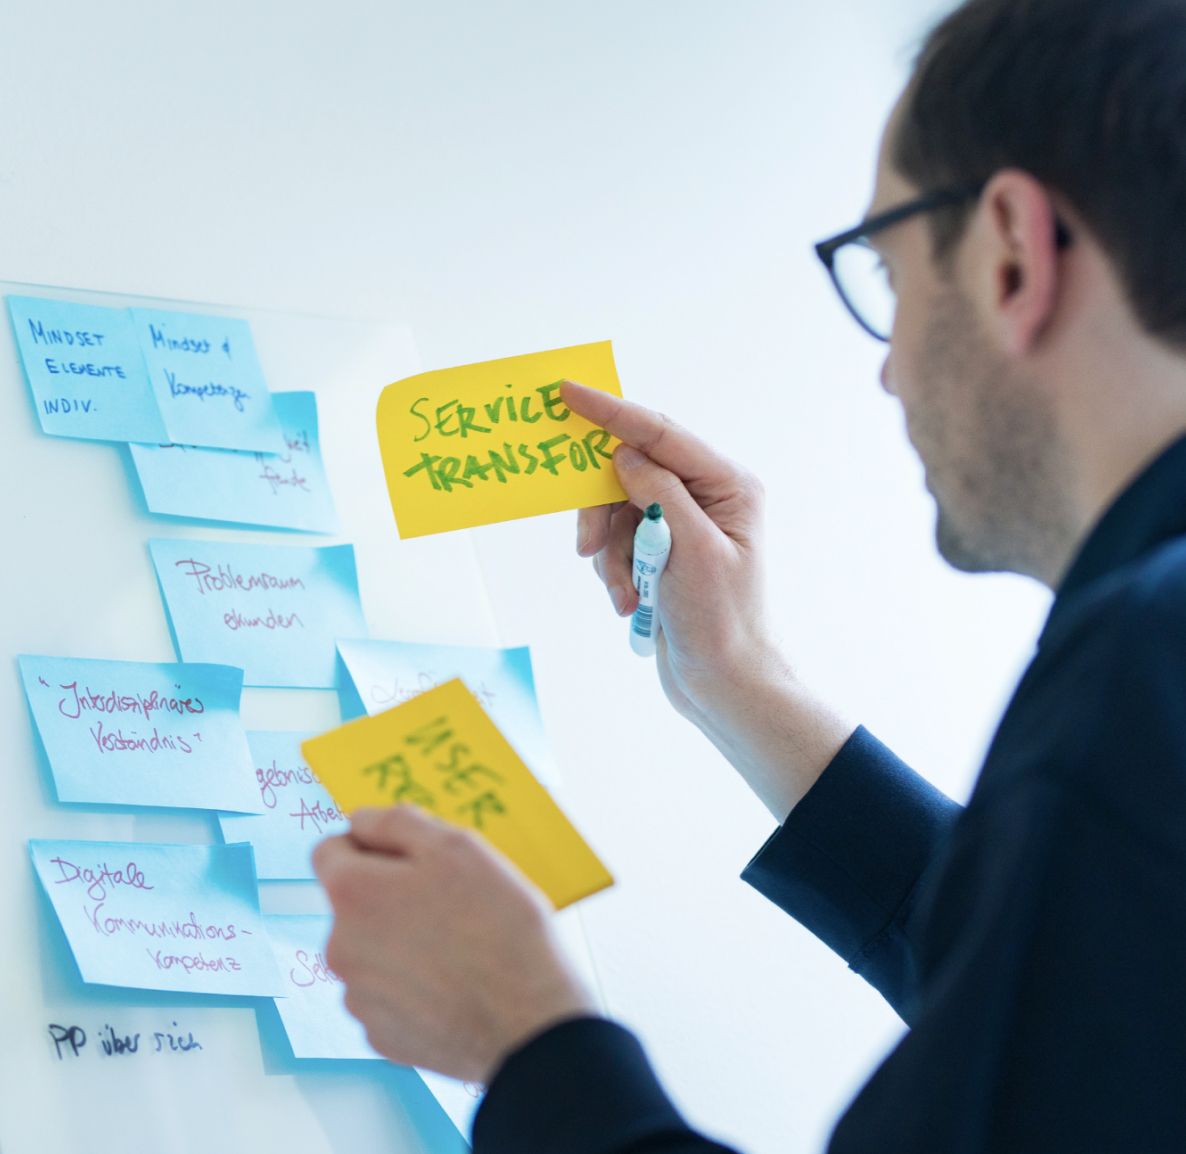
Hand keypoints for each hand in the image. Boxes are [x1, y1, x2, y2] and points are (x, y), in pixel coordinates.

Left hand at [312, 806, 595, 1083]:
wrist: (528, 1022)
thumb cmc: (498, 928)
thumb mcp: (457, 846)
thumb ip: (398, 823)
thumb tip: (360, 820)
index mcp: (353, 893)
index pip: (330, 851)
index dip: (370, 844)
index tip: (411, 857)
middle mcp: (340, 947)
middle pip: (354, 904)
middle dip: (391, 896)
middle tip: (450, 901)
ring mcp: (359, 997)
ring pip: (372, 950)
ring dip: (402, 941)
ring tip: (459, 946)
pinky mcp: (382, 1036)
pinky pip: (388, 995)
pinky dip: (413, 985)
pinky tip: (454, 983)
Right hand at [564, 380, 853, 818]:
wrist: (724, 685)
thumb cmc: (722, 623)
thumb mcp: (691, 552)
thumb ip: (658, 492)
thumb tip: (622, 455)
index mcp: (728, 484)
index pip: (660, 433)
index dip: (611, 411)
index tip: (566, 393)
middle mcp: (707, 496)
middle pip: (629, 472)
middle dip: (603, 512)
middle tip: (587, 547)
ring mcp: (682, 524)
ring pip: (617, 511)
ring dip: (609, 553)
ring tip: (623, 593)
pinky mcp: (661, 553)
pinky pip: (617, 542)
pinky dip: (613, 570)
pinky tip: (627, 602)